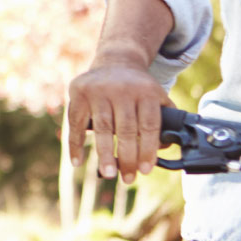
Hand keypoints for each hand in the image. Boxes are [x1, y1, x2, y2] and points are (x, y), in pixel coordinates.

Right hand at [65, 56, 169, 184]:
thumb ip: (165, 120)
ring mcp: (99, 90)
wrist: (116, 62)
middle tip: (128, 178)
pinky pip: (75, 123)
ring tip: (108, 173)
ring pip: (102, 127)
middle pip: (126, 129)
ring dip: (104, 153)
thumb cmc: (138, 89)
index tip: (146, 170)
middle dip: (127, 157)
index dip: (148, 150)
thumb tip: (163, 150)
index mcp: (146, 91)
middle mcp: (123, 89)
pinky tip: (78, 162)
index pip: (149, 125)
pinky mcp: (79, 93)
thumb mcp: (156, 97)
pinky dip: (75, 144)